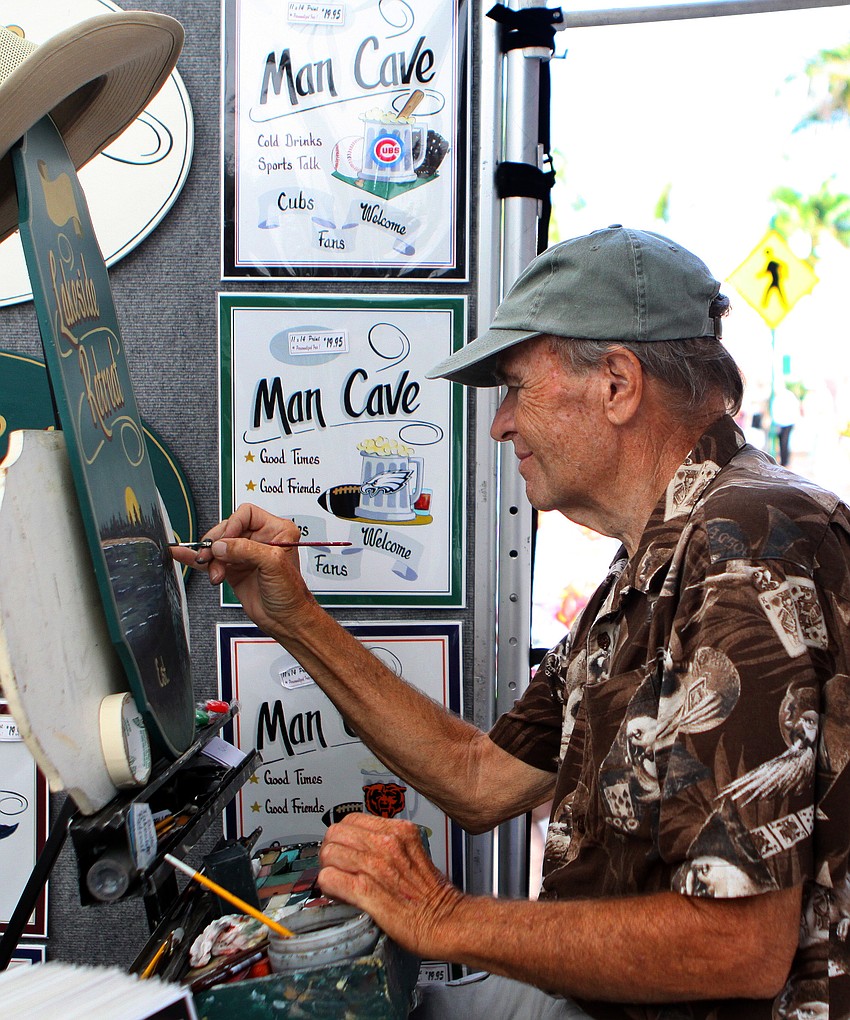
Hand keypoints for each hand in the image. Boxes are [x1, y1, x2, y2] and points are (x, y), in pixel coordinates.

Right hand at [170, 503, 318, 636]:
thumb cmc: (291, 594)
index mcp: (276, 530)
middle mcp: (260, 539)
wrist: (286, 620)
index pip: (246, 514)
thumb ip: (246, 550)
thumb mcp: (273, 565)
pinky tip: (182, 554)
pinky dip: (196, 558)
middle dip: (217, 544)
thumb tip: (221, 546)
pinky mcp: (233, 569)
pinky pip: (211, 559)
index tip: (226, 542)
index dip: (233, 525)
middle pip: (228, 529)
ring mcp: (245, 555)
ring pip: (217, 546)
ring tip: (215, 573)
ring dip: (210, 558)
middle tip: (212, 556)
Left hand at [318, 813, 462, 958]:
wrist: (448, 922)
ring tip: (337, 883)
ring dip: (328, 870)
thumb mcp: (414, 852)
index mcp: (399, 831)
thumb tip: (361, 848)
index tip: (344, 850)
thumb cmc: (433, 895)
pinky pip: (330, 879)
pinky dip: (328, 887)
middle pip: (336, 833)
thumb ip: (390, 845)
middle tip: (336, 867)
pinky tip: (338, 895)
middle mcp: (386, 843)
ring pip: (329, 854)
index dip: (343, 837)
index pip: (351, 820)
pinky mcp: (366, 891)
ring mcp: (376, 866)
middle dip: (331, 851)